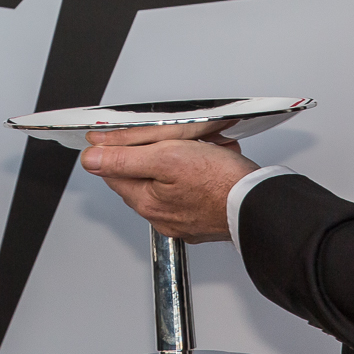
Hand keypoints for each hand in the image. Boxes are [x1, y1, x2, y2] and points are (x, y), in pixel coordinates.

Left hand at [79, 136, 259, 242]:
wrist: (261, 206)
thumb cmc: (221, 183)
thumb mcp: (166, 158)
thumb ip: (125, 158)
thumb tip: (91, 158)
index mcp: (147, 202)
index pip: (114, 171)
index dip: (119, 147)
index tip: (128, 134)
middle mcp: (162, 216)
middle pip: (143, 174)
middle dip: (156, 152)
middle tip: (177, 140)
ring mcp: (184, 219)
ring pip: (170, 179)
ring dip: (181, 160)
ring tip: (203, 149)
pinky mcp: (205, 217)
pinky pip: (193, 188)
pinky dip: (200, 172)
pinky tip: (214, 162)